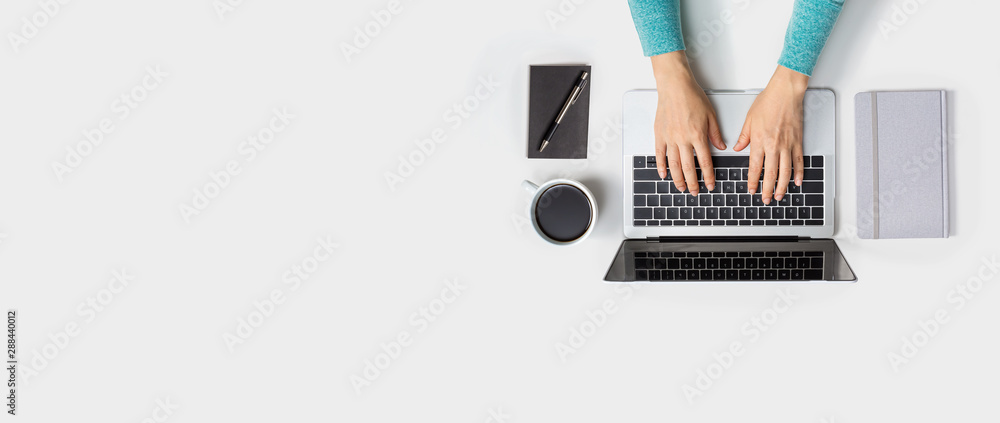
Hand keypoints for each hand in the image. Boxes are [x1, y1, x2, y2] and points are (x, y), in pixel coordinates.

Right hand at [651, 52, 725, 194]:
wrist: (674, 86)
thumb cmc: (692, 97)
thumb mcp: (710, 114)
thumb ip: (715, 133)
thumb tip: (721, 147)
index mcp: (697, 135)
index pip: (704, 162)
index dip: (707, 176)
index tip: (710, 185)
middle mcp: (683, 139)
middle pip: (688, 167)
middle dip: (692, 182)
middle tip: (694, 192)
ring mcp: (669, 138)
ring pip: (673, 164)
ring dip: (677, 179)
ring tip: (681, 187)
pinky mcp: (659, 134)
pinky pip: (659, 154)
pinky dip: (661, 166)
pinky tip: (663, 174)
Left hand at [733, 66, 808, 204]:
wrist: (785, 92)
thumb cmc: (768, 102)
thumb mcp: (749, 120)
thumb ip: (743, 136)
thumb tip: (737, 147)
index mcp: (759, 141)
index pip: (755, 167)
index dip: (753, 181)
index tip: (751, 190)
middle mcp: (774, 146)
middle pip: (771, 174)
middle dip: (767, 189)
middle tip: (765, 199)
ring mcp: (787, 145)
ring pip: (785, 171)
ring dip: (783, 186)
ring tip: (780, 195)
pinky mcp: (798, 141)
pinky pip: (799, 161)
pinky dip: (799, 173)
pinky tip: (797, 182)